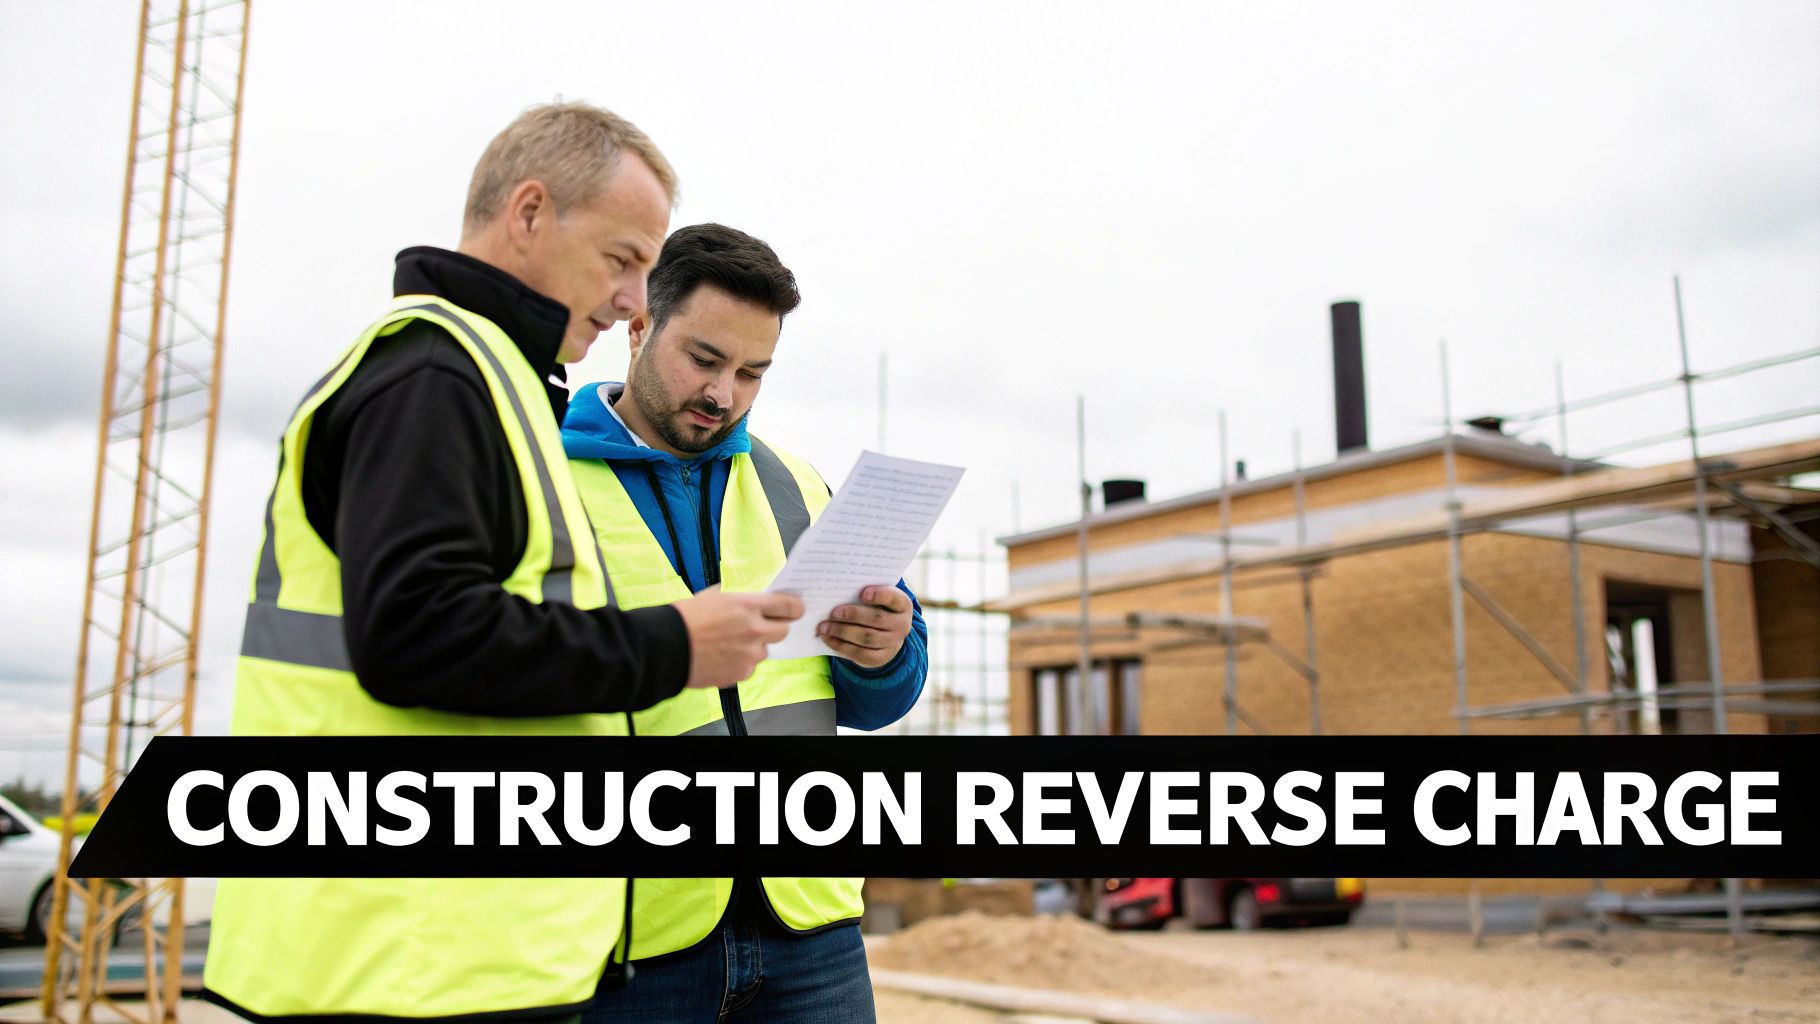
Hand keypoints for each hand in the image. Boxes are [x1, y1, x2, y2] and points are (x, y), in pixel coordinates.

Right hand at [672, 589, 804, 688]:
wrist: (665, 647)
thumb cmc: (685, 618)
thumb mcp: (713, 595)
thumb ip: (739, 598)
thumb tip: (753, 599)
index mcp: (748, 606)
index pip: (789, 606)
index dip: (794, 608)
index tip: (794, 609)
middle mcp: (754, 630)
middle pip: (783, 631)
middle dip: (774, 628)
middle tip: (757, 627)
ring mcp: (749, 654)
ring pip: (765, 651)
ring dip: (754, 647)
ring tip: (728, 644)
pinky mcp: (741, 673)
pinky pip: (750, 667)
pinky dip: (741, 663)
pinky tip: (721, 657)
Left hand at [819, 585, 911, 669]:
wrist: (888, 634)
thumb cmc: (877, 608)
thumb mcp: (878, 598)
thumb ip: (866, 592)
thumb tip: (838, 591)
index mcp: (903, 605)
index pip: (894, 598)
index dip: (880, 595)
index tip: (863, 593)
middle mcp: (902, 625)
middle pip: (876, 619)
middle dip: (853, 615)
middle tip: (833, 612)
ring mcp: (893, 643)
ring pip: (866, 638)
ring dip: (842, 632)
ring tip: (824, 627)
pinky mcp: (881, 658)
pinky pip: (860, 653)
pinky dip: (841, 646)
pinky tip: (828, 639)